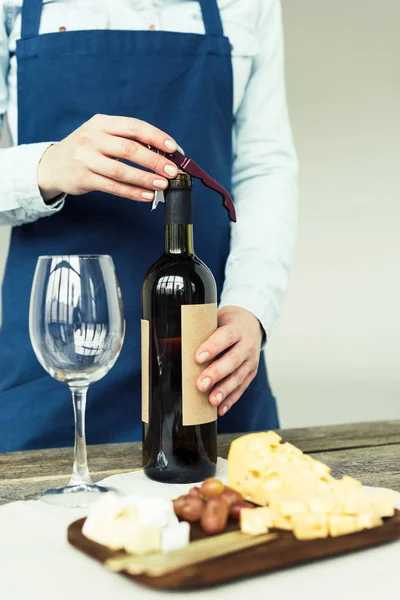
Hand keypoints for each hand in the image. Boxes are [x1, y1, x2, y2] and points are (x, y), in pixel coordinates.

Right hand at [36, 114, 178, 201]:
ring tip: (162, 184)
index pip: (133, 127)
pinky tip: (147, 195)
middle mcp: (92, 139)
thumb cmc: (86, 149)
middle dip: (154, 161)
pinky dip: (133, 192)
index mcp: (101, 123)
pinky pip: (114, 187)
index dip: (156, 137)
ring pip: (121, 171)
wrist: (52, 165)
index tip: (174, 148)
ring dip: (145, 179)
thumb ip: (127, 140)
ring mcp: (86, 159)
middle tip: (172, 171)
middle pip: (129, 149)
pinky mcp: (84, 179)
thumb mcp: (101, 135)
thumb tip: (163, 153)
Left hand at [195, 306, 262, 416]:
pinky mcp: (251, 373)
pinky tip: (220, 409)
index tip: (197, 358)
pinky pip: (242, 388)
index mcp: (237, 329)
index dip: (212, 347)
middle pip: (233, 360)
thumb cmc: (226, 323)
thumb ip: (198, 331)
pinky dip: (231, 400)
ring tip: (211, 401)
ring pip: (238, 377)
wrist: (252, 324)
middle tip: (200, 385)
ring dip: (224, 390)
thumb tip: (169, 342)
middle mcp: (247, 345)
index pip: (226, 337)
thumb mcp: (215, 319)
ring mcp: (251, 361)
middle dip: (216, 374)